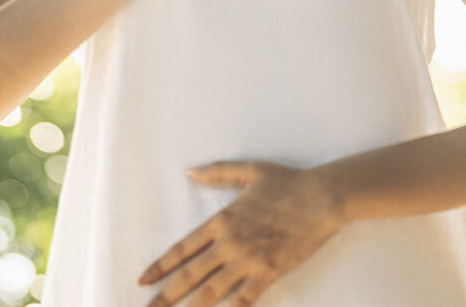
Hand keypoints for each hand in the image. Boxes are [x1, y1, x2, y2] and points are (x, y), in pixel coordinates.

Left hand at [138, 160, 345, 305]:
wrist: (322, 197)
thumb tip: (189, 172)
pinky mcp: (270, 272)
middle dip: (165, 297)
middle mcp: (230, 243)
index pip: (182, 249)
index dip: (160, 267)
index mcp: (222, 220)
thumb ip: (217, 173)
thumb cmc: (287, 182)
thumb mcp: (249, 171)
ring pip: (212, 292)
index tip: (142, 281)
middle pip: (190, 276)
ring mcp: (249, 260)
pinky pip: (245, 299)